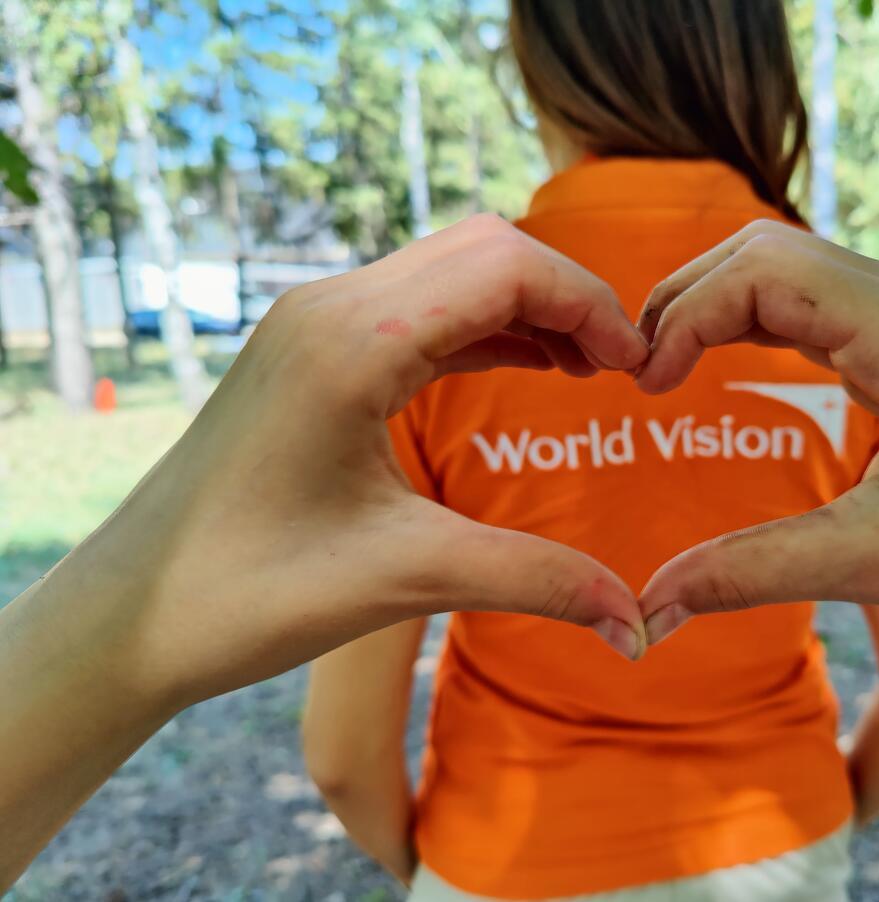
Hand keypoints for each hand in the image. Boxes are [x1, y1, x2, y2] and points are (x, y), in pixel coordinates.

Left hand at [1, 215, 650, 886]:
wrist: (133, 614)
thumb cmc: (246, 592)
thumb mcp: (406, 578)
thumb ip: (535, 582)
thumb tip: (635, 621)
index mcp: (352, 341)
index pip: (504, 267)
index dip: (590, 303)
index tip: (641, 365)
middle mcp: (328, 308)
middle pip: (483, 249)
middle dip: (566, 295)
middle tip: (623, 366)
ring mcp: (313, 324)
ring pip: (450, 271)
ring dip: (527, 307)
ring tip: (589, 368)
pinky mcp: (309, 352)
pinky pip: (417, 308)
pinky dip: (483, 329)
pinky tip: (526, 369)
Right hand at [633, 220, 878, 738]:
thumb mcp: (876, 561)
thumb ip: (751, 573)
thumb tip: (649, 608)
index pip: (766, 272)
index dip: (686, 317)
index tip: (644, 388)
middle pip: (770, 252)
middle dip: (690, 298)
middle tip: (639, 371)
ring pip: (794, 269)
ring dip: (722, 305)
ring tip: (668, 367)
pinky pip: (823, 302)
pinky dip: (761, 322)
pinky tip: (731, 366)